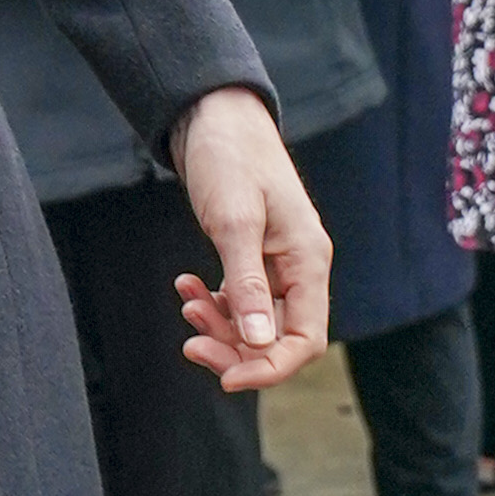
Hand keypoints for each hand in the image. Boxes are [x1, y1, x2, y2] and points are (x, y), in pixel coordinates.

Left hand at [171, 89, 329, 391]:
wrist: (215, 116)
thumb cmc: (230, 158)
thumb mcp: (234, 222)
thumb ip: (247, 284)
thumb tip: (260, 342)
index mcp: (309, 261)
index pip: (305, 339)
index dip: (269, 368)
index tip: (225, 379)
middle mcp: (301, 268)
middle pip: (279, 339)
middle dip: (236, 351)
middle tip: (189, 347)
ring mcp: (279, 265)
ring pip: (257, 323)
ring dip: (221, 327)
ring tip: (185, 307)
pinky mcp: (255, 258)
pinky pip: (240, 300)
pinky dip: (212, 303)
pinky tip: (185, 287)